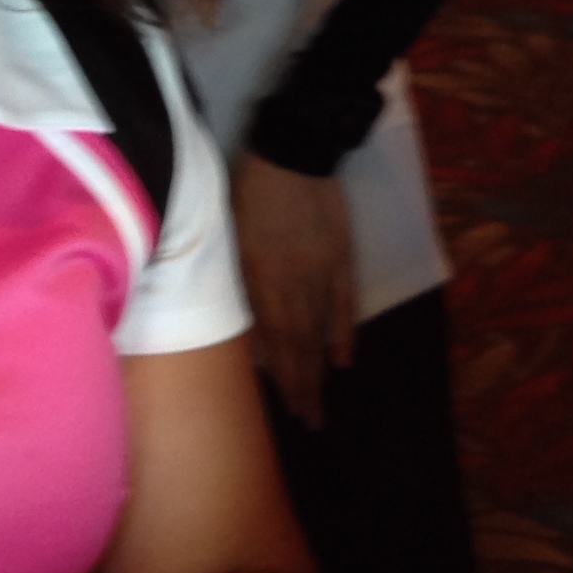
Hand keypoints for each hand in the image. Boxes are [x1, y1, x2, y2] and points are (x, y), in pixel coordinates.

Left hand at [233, 153, 353, 430]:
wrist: (294, 150)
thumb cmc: (249, 187)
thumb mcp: (228, 234)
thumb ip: (236, 278)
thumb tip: (241, 319)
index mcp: (257, 277)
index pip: (267, 338)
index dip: (274, 374)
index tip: (277, 405)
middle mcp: (289, 284)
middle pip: (295, 346)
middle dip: (299, 387)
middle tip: (306, 423)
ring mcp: (319, 273)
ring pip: (317, 332)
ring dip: (317, 372)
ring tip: (318, 406)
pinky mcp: (341, 258)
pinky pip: (344, 303)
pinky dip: (343, 333)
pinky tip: (344, 361)